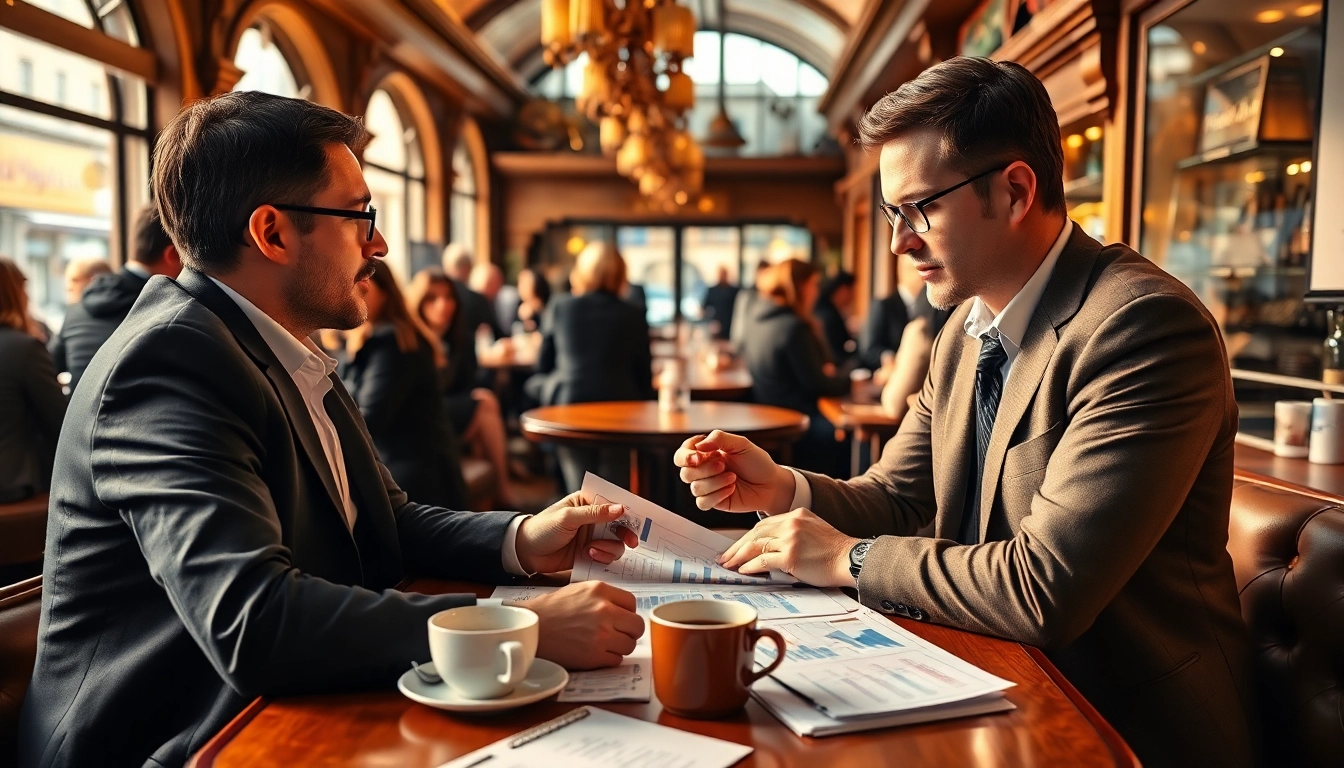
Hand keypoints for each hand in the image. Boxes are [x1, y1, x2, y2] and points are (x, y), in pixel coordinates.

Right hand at [514, 581, 644, 668]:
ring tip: (603, 644)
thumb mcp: (579, 590)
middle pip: (637, 626)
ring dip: (620, 646)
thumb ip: (604, 597)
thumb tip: (624, 609)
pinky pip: (616, 660)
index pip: (632, 603)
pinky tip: (595, 653)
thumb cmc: (551, 610)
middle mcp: (604, 611)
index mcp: (600, 590)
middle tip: (618, 634)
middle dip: (629, 631)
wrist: (532, 629)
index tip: (621, 618)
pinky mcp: (594, 656)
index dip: (627, 613)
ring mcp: (601, 635)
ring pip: (629, 645)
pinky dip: (609, 659)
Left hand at [515, 491, 637, 574]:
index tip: (637, 520)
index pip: (613, 502)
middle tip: (630, 542)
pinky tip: (588, 556)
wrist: (525, 553)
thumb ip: (594, 513)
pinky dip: (602, 558)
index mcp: (587, 503)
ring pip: (616, 544)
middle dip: (625, 534)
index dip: (627, 510)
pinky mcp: (590, 554)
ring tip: (591, 550)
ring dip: (608, 548)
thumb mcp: (567, 518)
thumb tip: (620, 508)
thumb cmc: (542, 528)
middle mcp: (593, 520)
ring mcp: (592, 537)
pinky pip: (607, 557)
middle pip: (620, 525)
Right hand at [673, 430, 795, 513]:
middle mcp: (704, 470)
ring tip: (733, 477)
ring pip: (695, 488)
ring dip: (714, 482)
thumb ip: (719, 438)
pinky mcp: (714, 502)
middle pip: (685, 473)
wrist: (771, 484)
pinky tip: (731, 489)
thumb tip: (699, 445)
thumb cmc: (757, 462)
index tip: (699, 453)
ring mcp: (708, 487)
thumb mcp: (741, 444)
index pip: (682, 455)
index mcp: (706, 454)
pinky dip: (716, 496)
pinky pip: (702, 503)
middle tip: (723, 465)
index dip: (685, 455)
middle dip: (704, 469)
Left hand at [718, 509, 859, 586]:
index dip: (748, 537)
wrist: (852, 559)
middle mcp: (791, 523)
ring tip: (728, 565)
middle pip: (755, 533)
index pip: (764, 525)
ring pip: (756, 546)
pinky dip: (750, 567)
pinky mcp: (791, 556)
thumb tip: (770, 550)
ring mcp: (791, 539)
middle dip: (737, 546)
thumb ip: (792, 534)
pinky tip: (743, 571)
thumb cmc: (835, 552)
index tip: (737, 546)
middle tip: (724, 557)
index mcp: (796, 514)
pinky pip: (763, 561)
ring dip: (738, 556)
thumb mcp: (813, 531)